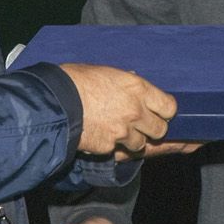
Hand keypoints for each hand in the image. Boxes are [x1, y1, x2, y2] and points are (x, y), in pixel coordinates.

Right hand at [60, 64, 177, 157]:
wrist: (54, 101)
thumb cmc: (75, 81)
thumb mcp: (107, 73)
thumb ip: (126, 83)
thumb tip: (133, 83)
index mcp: (138, 89)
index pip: (169, 107)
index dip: (165, 111)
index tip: (159, 111)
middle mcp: (135, 112)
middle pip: (160, 129)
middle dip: (152, 128)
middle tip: (140, 124)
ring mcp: (123, 132)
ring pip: (140, 144)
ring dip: (132, 140)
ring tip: (116, 130)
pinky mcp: (108, 147)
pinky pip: (118, 151)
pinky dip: (112, 146)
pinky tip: (101, 136)